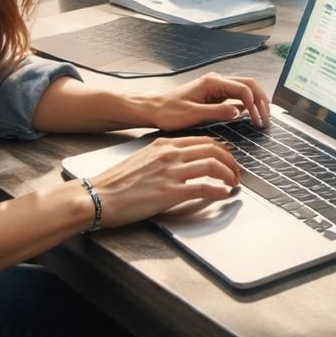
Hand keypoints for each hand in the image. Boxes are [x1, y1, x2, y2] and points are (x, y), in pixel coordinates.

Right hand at [91, 135, 240, 227]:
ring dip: (229, 175)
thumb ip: (165, 155)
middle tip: (237, 172)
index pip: (204, 140)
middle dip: (231, 161)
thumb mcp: (144, 157)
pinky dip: (218, 191)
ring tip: (234, 183)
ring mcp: (171, 172)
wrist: (98, 196)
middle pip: (214, 150)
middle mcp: (170, 154)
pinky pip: (203, 188)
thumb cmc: (118, 181)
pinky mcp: (169, 193)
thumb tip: (185, 160)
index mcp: (165, 144)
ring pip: (213, 166)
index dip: (222, 149)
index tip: (229, 157)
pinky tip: (223, 195)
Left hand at [141, 72, 270, 130]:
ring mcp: (217, 87)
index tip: (258, 119)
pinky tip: (250, 116)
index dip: (254, 103)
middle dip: (261, 100)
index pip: (243, 89)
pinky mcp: (215, 95)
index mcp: (213, 82)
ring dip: (256, 102)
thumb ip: (217, 112)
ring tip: (262, 118)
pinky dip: (247, 105)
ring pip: (245, 90)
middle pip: (249, 85)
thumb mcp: (193, 114)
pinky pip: (236, 97)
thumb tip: (238, 112)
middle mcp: (217, 81)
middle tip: (267, 118)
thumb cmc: (168, 111)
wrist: (153, 109)